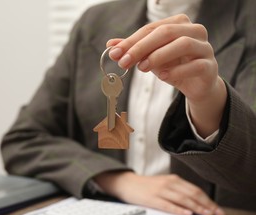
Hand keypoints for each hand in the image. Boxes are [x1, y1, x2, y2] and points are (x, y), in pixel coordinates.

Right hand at [94, 171, 225, 214]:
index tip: (218, 209)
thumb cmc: (147, 186)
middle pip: (192, 194)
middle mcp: (169, 183)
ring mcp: (160, 190)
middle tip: (217, 214)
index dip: (209, 200)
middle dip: (207, 205)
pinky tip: (187, 214)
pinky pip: (168, 204)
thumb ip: (179, 191)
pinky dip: (179, 209)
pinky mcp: (152, 198)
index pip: (196, 190)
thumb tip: (198, 203)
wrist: (126, 183)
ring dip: (197, 208)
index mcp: (174, 179)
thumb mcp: (165, 184)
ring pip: (183, 199)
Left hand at [106, 14, 226, 136]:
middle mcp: (194, 30)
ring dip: (159, 56)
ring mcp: (205, 47)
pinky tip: (162, 77)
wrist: (196, 85)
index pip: (151, 29)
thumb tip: (111, 45)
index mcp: (178, 23)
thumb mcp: (150, 57)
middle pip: (166, 32)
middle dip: (141, 47)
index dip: (132, 41)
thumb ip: (133, 50)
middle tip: (124, 62)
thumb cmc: (173, 66)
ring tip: (142, 68)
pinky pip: (195, 65)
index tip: (115, 54)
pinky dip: (177, 71)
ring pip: (183, 43)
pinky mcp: (210, 66)